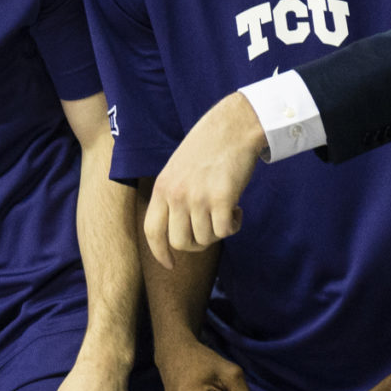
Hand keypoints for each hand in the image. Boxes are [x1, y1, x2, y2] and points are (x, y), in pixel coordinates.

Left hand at [144, 91, 263, 263]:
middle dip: (197, 244)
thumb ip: (174, 195)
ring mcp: (198, 198)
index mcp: (162, 188)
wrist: (233, 126)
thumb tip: (180, 228)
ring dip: (219, 232)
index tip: (170, 264)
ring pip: (205, 239)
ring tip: (226, 211)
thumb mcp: (177, 169)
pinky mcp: (222, 198)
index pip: (152, 231)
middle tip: (211, 230)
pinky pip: (225, 231)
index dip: (160, 252)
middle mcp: (176, 195)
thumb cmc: (208, 148)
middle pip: (180, 242)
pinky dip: (233, 226)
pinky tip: (238, 210)